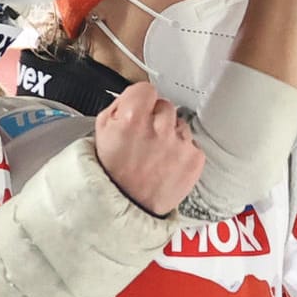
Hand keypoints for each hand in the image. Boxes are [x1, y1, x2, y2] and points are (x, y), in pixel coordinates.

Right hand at [93, 82, 203, 216]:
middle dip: (155, 118)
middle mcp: (159, 129)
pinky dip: (181, 152)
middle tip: (144, 139)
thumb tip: (135, 95)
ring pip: (180, 124)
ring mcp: (179, 144)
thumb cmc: (112, 172)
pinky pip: (192, 143)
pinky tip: (166, 164)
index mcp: (133, 119)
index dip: (141, 100)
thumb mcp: (101, 132)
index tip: (139, 110)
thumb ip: (119, 106)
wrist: (127, 207)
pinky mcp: (195, 159)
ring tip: (154, 155)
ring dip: (170, 135)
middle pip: (165, 105)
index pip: (147, 89)